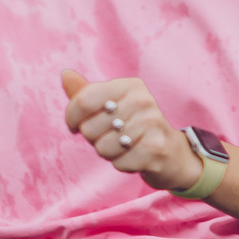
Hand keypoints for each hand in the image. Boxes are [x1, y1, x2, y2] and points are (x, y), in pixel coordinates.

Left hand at [60, 70, 197, 192]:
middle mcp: (143, 101)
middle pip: (89, 127)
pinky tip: (135, 156)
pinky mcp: (155, 150)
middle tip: (111, 136)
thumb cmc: (134, 127)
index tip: (75, 125)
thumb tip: (65, 75)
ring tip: (124, 146)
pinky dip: (122, 164)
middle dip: (93, 138)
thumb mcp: (113, 105)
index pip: (84, 100)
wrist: (172, 153)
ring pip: (102, 148)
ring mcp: (151, 125)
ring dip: (108, 152)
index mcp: (130, 85)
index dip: (72, 117)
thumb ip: (87, 93)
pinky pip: (118, 163)